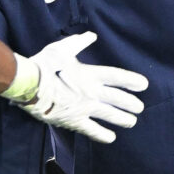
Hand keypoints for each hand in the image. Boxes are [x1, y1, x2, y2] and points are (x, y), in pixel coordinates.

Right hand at [15, 32, 148, 143]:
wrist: (29, 85)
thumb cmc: (44, 64)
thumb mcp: (62, 48)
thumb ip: (79, 43)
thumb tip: (91, 36)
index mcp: (90, 74)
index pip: (118, 77)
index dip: (132, 81)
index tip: (144, 85)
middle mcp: (92, 92)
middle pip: (119, 99)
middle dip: (132, 104)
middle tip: (140, 107)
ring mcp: (84, 108)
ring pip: (110, 116)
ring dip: (123, 119)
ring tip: (131, 122)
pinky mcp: (74, 121)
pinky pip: (92, 130)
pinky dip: (103, 135)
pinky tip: (111, 137)